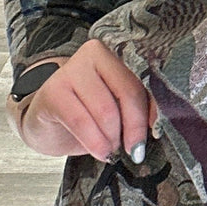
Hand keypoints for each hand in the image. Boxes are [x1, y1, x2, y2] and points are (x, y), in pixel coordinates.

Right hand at [10, 39, 152, 164]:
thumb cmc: (88, 114)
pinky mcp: (52, 91)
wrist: (48, 124)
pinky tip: (99, 152)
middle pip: (128, 92)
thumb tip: (158, 126)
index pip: (142, 80)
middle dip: (134, 128)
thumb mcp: (117, 108)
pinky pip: (82, 121)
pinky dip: (95, 142)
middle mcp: (93, 54)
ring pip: (107, 110)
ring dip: (113, 138)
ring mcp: (70, 70)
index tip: (156, 133)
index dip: (152, 110)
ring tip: (112, 150)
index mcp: (115, 53)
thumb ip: (135, 108)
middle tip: (134, 150)